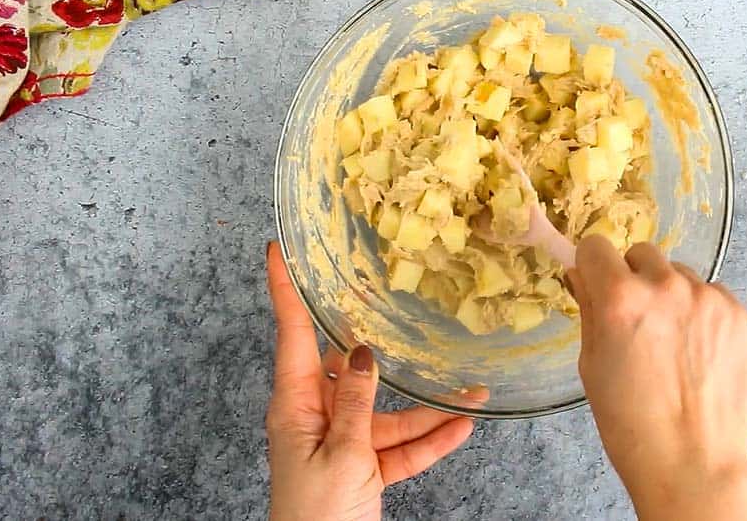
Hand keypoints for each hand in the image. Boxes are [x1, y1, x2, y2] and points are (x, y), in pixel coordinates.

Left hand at [264, 242, 474, 520]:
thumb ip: (355, 403)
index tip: (276, 251)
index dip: (285, 292)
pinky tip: (462, 425)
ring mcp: (342, 444)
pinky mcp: (365, 470)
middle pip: (352, 371)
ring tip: (470, 390)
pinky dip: (429, 440)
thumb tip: (361, 352)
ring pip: (388, 414)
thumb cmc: (317, 517)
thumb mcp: (341, 455)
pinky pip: (399, 447)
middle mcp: (316, 418)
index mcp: (295, 407)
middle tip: (397, 302)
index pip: (291, 336)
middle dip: (384, 347)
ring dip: (427, 407)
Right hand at [568, 237, 746, 520]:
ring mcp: (707, 297)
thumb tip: (583, 276)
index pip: (596, 246)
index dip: (592, 266)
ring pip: (678, 274)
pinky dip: (701, 312)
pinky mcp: (738, 312)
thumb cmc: (630, 424)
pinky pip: (711, 294)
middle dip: (632, 277)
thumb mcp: (592, 365)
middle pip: (641, 254)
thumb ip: (590, 311)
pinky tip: (698, 351)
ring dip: (669, 294)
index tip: (596, 284)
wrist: (694, 463)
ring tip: (672, 342)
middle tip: (636, 320)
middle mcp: (665, 286)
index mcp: (620, 298)